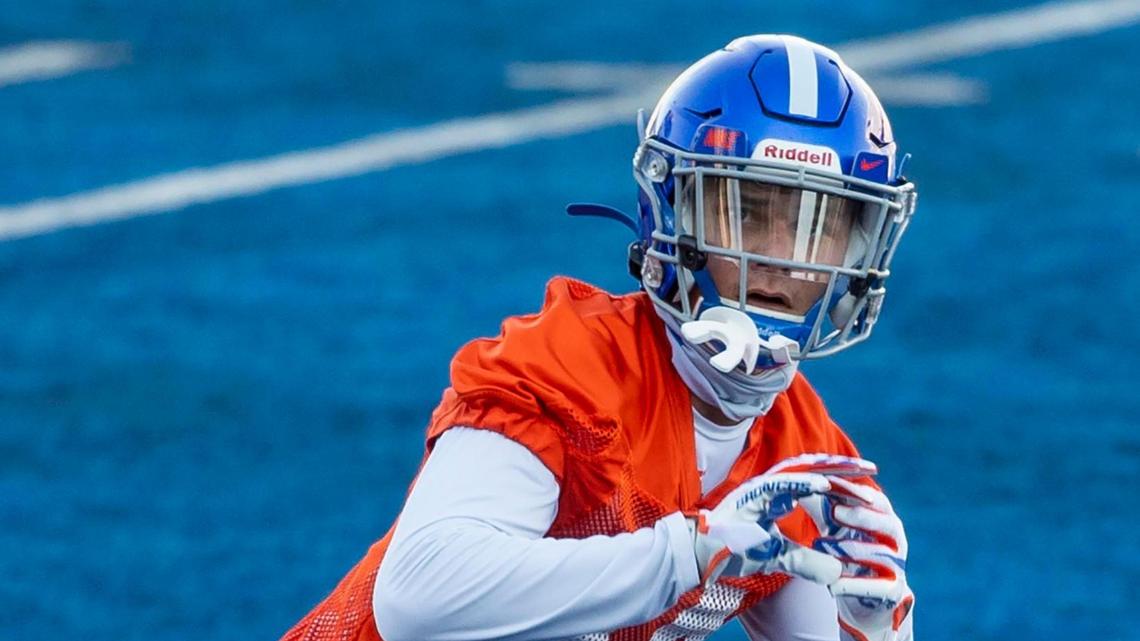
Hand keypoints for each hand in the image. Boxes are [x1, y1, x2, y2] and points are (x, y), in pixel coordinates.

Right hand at [688, 453, 877, 585]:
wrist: (701, 554)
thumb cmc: (733, 551)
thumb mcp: (779, 557)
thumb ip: (806, 560)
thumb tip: (836, 573)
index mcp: (778, 495)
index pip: (816, 482)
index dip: (842, 481)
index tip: (869, 481)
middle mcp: (772, 486)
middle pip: (813, 471)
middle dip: (843, 468)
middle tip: (872, 468)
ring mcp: (761, 487)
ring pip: (802, 473)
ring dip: (830, 472)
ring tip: (857, 472)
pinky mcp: (751, 494)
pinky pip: (781, 486)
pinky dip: (803, 484)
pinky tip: (825, 486)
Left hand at [804, 477, 914, 640]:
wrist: (865, 596)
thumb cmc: (848, 549)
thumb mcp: (836, 525)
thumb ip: (823, 505)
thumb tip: (798, 481)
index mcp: (884, 517)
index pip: (874, 499)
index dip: (853, 491)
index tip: (828, 484)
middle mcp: (895, 539)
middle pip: (887, 523)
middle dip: (861, 516)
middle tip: (835, 511)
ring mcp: (897, 565)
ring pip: (881, 555)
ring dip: (853, 550)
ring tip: (823, 547)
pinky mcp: (892, 591)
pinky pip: (878, 588)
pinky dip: (854, 586)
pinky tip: (831, 586)